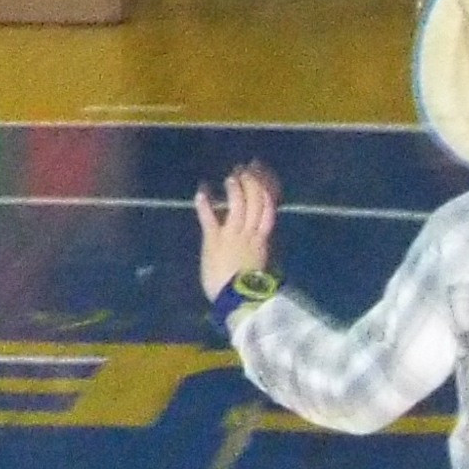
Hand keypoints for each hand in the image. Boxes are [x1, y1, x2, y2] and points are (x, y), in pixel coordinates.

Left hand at [193, 163, 280, 297]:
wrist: (238, 299)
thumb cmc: (250, 289)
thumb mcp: (260, 267)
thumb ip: (260, 250)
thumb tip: (262, 244)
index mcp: (262, 240)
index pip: (268, 208)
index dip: (265, 190)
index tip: (262, 176)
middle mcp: (250, 232)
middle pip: (255, 201)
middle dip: (251, 183)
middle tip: (246, 168)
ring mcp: (232, 235)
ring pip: (237, 205)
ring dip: (234, 189)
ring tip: (230, 177)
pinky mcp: (214, 240)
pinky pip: (209, 219)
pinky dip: (204, 205)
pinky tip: (201, 192)